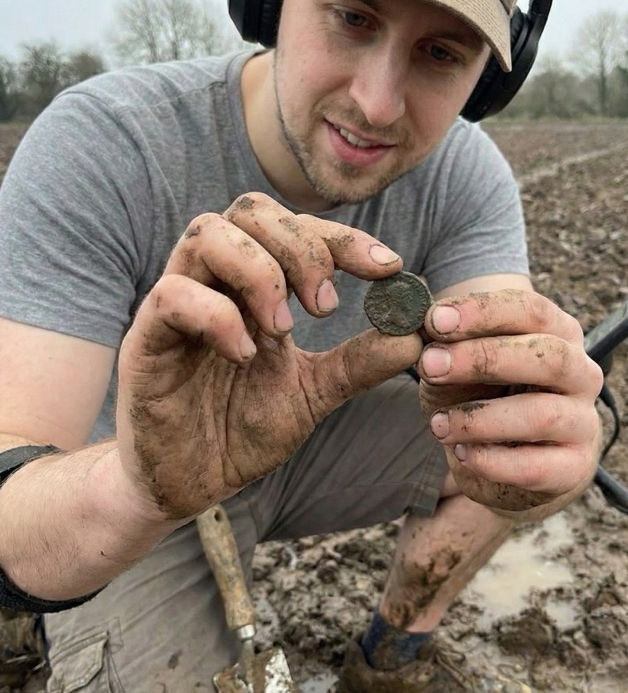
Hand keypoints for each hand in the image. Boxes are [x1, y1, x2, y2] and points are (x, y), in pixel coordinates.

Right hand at [116, 193, 421, 519]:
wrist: (192, 482)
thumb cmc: (243, 429)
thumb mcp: (314, 392)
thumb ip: (358, 363)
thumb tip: (414, 338)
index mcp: (256, 287)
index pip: (296, 228)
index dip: (344, 238)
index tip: (387, 267)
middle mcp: (216, 282)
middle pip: (250, 211)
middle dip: (300, 246)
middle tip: (326, 305)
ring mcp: (178, 305)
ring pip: (206, 234)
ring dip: (260, 272)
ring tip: (285, 328)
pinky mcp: (147, 339)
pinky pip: (173, 295)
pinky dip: (218, 315)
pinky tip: (244, 355)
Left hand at [416, 289, 603, 512]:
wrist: (507, 460)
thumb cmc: (482, 396)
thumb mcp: (458, 364)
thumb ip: (446, 345)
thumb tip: (427, 327)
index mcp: (558, 333)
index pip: (532, 310)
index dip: (482, 312)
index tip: (434, 320)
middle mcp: (581, 373)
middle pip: (548, 355)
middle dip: (485, 358)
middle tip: (430, 365)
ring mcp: (583, 422)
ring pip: (542, 415)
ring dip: (480, 419)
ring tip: (439, 424)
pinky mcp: (573, 468)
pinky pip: (535, 466)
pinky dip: (492, 461)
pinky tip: (462, 453)